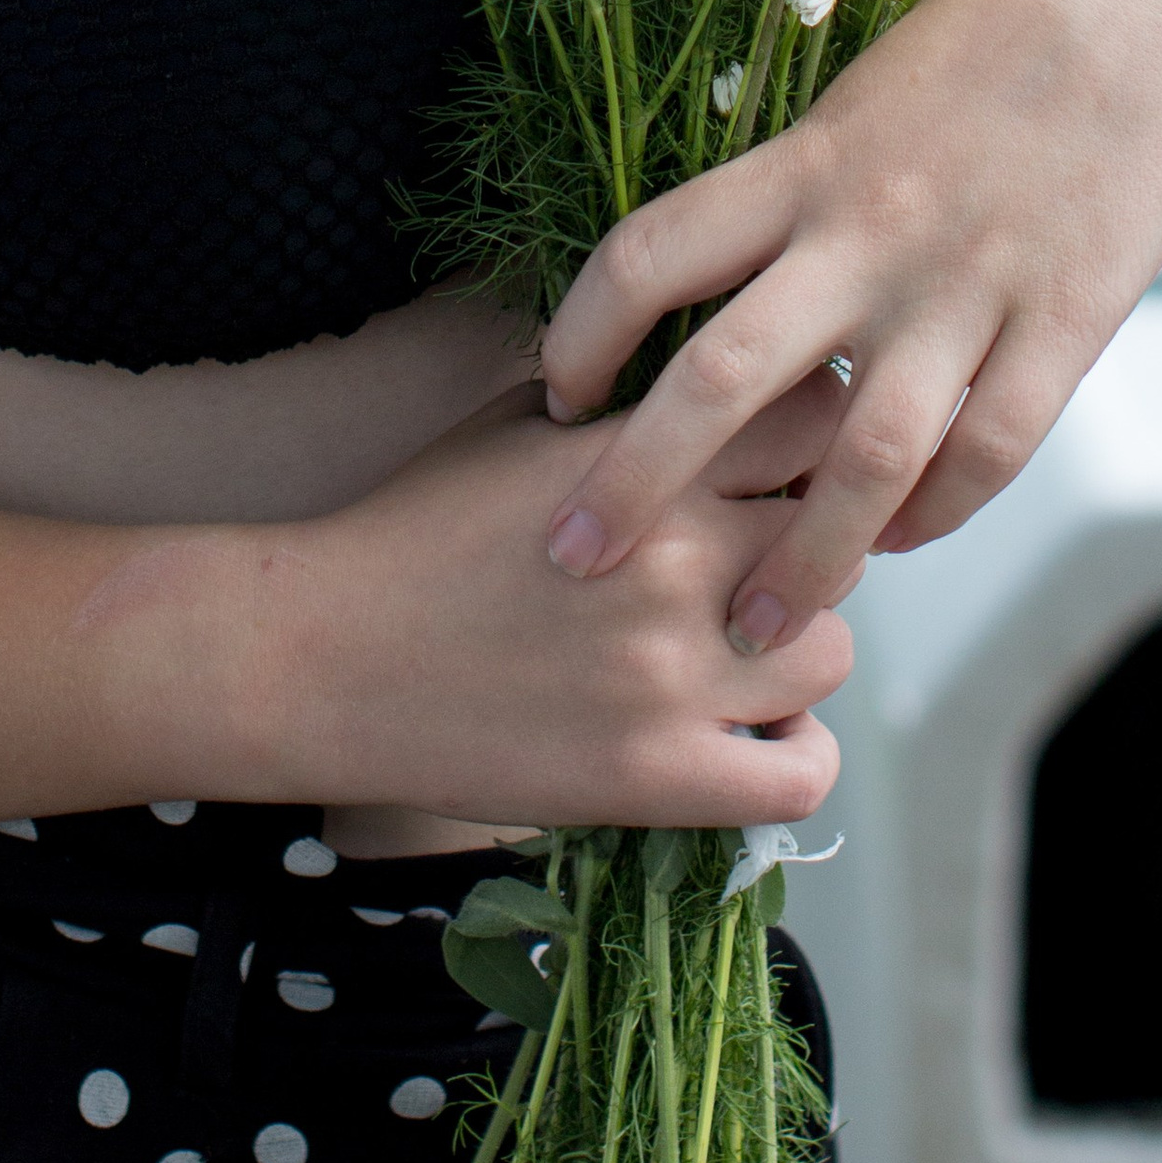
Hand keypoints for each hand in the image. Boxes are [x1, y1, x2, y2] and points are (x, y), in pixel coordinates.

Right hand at [247, 378, 853, 829]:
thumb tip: (712, 385)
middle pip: (838, 533)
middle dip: (809, 541)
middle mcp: (679, 557)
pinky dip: (793, 754)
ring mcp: (673, 673)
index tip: (788, 462)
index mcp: (649, 457)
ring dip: (799, 648)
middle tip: (759, 562)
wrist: (324, 652)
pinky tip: (747, 733)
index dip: (816, 436)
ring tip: (744, 650)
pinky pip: (802, 774)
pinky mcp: (657, 777)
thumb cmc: (414, 528)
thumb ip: (626, 403)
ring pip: (833, 651)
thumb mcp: (519, 425)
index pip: (816, 418)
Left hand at [537, 0, 1161, 656]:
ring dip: (799, 560)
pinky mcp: (1065, 320)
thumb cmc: (989, 39)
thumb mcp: (862, 97)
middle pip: (718, 379)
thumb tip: (726, 303)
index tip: (551, 396)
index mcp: (802, 161)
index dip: (580, 332)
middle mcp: (866, 230)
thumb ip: (797, 199)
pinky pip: (986, 452)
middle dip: (636, 486)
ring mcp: (966, 283)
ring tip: (754, 631)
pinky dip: (933, 516)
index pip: (648, 254)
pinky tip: (898, 543)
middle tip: (576, 561)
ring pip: (859, 459)